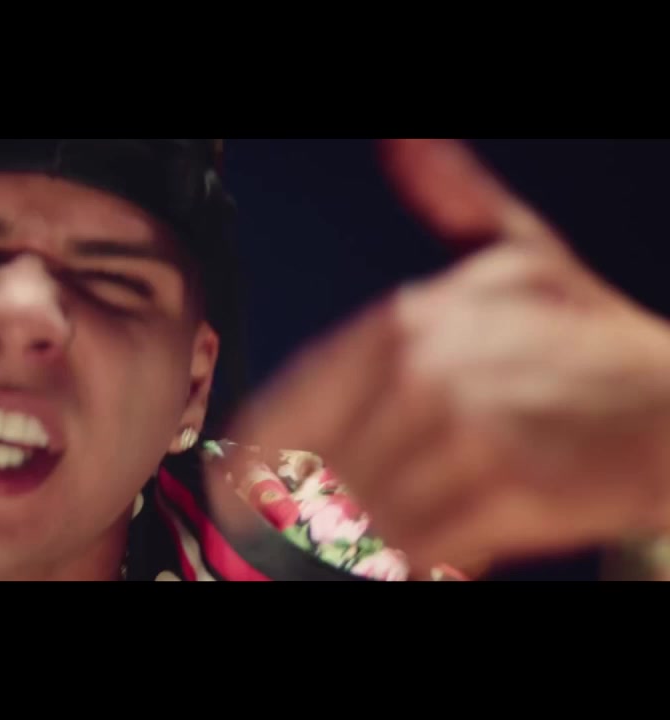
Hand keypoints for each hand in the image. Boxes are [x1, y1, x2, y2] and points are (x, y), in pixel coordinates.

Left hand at [220, 139, 669, 573]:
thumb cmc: (585, 335)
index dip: (247, 471)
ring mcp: (465, 430)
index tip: (233, 506)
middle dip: (287, 523)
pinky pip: (415, 547)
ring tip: (328, 561)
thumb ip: (450, 201)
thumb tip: (404, 141)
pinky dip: (392, 565)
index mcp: (403, 321)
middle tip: (272, 553)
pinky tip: (391, 563)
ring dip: (332, 551)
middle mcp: (422, 371)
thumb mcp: (517, 254)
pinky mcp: (511, 488)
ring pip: (355, 515)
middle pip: (310, 473)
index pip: (285, 411)